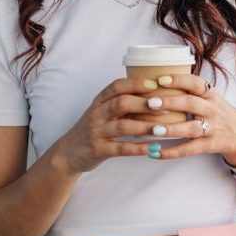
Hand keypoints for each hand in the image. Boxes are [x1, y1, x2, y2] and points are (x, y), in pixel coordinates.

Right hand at [55, 77, 191, 172]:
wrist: (69, 152)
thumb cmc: (94, 130)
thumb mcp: (103, 113)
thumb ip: (122, 104)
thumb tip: (155, 95)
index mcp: (99, 102)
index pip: (116, 86)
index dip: (135, 84)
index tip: (155, 84)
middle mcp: (96, 114)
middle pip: (121, 103)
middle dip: (144, 104)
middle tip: (165, 106)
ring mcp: (96, 132)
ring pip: (122, 126)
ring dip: (144, 127)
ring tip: (163, 129)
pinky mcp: (98, 150)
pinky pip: (121, 148)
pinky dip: (138, 148)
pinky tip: (153, 148)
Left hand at [141, 73, 235, 164]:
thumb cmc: (217, 113)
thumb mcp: (209, 98)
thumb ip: (189, 92)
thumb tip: (154, 82)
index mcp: (210, 95)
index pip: (196, 83)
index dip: (178, 80)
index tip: (160, 79)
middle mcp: (212, 110)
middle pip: (191, 104)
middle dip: (170, 103)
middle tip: (150, 103)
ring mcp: (212, 128)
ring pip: (191, 128)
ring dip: (171, 129)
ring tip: (153, 129)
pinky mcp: (210, 145)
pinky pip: (189, 149)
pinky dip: (171, 152)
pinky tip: (154, 153)